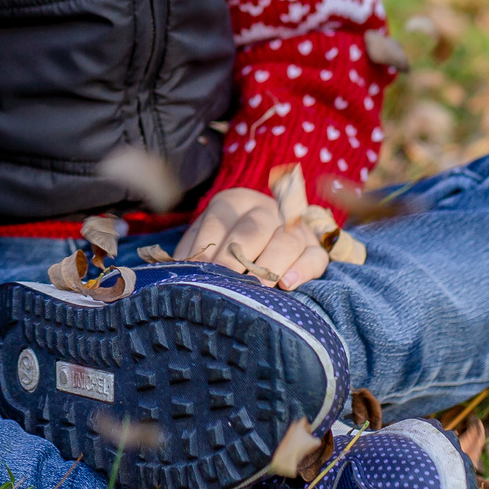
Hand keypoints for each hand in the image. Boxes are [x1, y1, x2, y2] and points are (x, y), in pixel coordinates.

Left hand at [173, 187, 329, 289]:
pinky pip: (315, 257)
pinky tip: (288, 285)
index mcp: (234, 202)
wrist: (271, 235)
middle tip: (226, 279)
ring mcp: (294, 228)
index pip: (220, 219)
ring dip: (271, 263)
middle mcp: (266, 209)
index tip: (200, 270)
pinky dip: (303, 270)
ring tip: (258, 286)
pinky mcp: (315, 248)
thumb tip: (174, 271)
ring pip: (287, 240)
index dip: (209, 245)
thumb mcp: (207, 238)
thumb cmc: (227, 244)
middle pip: (254, 227)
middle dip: (238, 255)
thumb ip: (194, 251)